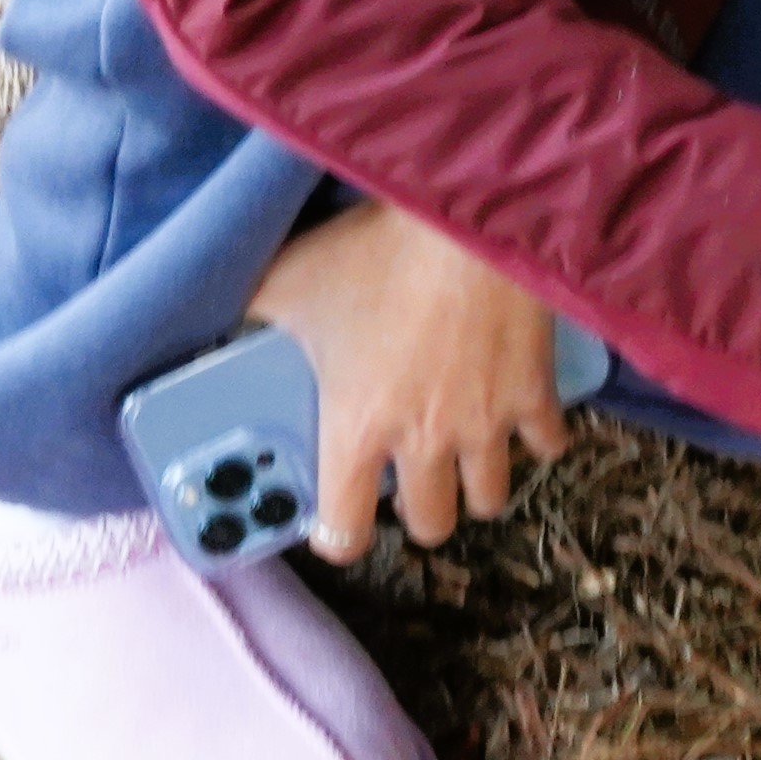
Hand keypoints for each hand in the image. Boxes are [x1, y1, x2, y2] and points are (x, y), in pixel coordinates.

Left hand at [247, 202, 577, 556]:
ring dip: (474, 486)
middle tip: (406, 482)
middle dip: (416, 513)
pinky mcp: (534, 395)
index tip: (336, 527)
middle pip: (430, 526)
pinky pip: (547, 445)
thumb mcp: (293, 278)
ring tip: (461, 456)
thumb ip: (251, 310)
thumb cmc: (375, 253)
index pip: (345, 531)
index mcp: (357, 427)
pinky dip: (537, 437)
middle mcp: (423, 441)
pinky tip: (521, 414)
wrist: (466, 220)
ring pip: (490, 500)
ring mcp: (485, 424)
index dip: (338, 539)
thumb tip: (213, 310)